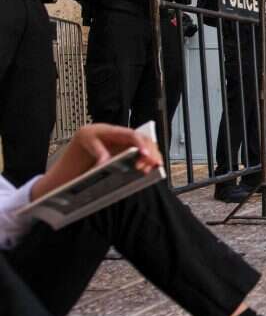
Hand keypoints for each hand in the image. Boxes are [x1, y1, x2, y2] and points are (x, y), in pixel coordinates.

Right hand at [30, 124, 162, 199]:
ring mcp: (98, 132)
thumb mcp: (114, 172)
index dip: (153, 152)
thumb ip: (130, 166)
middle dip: (148, 150)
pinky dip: (102, 154)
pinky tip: (105, 162)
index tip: (157, 164)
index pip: (143, 141)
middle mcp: (112, 133)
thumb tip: (152, 168)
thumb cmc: (87, 179)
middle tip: (149, 164)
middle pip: (138, 136)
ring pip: (125, 134)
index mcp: (120, 141)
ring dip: (136, 148)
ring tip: (139, 162)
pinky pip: (96, 143)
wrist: (59, 183)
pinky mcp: (83, 136)